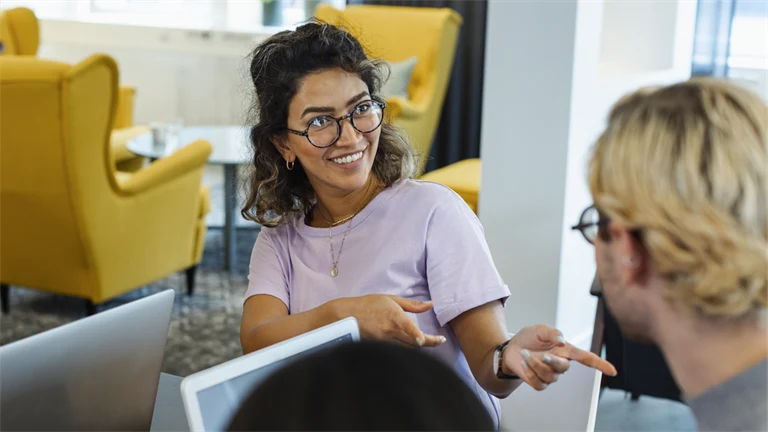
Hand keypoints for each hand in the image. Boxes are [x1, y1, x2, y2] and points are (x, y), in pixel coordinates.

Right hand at [330, 295, 445, 347]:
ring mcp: (384, 342)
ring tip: (430, 342)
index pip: (407, 327)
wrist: (346, 317)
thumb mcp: (391, 299)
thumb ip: (412, 304)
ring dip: (418, 346)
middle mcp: (389, 331)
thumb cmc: (368, 305)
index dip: (416, 335)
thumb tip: (431, 304)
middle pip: (413, 342)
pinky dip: (406, 349)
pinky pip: (396, 351)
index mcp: (394, 317)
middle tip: (440, 340)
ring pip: (407, 349)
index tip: (423, 340)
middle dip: (429, 343)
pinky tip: (411, 346)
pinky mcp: (379, 348)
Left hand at [502, 324, 616, 390]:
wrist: (511, 348)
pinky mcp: (539, 382)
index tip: (612, 371)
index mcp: (565, 350)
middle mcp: (560, 363)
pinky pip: (538, 383)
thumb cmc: (529, 338)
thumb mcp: (540, 329)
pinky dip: (529, 372)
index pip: (586, 358)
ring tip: (525, 354)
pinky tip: (524, 363)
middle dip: (553, 362)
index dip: (599, 364)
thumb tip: (562, 340)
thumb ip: (552, 332)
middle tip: (543, 355)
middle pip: (564, 367)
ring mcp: (550, 374)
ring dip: (535, 364)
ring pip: (549, 376)